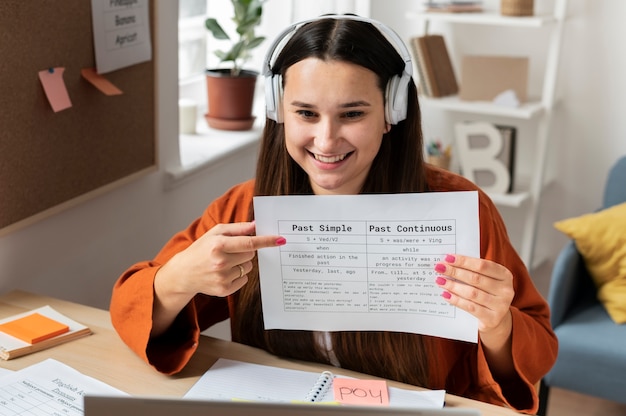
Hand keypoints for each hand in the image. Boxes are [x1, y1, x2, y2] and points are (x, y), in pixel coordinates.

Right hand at [159, 221, 284, 297]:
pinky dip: (238, 275)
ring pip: (248, 267)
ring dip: (242, 263)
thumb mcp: (215, 233)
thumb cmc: (201, 249)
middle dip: (246, 251)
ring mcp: (222, 278)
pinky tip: (224, 272)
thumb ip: (237, 228)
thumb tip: (256, 225)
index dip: (266, 241)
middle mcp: (220, 262)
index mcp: (218, 245)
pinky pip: (244, 279)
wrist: (184, 273)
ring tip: (225, 262)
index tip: (280, 240)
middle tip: (231, 251)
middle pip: (251, 254)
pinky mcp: (224, 290)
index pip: (249, 243)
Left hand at [434, 254, 515, 377]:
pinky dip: (456, 300)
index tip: (447, 257)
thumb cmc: (486, 293)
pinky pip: (470, 307)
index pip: (482, 265)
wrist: (495, 319)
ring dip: (453, 286)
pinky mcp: (492, 319)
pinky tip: (445, 295)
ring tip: (439, 281)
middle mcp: (506, 290)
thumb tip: (448, 262)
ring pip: (472, 293)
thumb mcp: (485, 280)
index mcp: (505, 275)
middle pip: (476, 278)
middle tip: (439, 268)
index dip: (464, 261)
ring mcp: (501, 305)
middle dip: (455, 272)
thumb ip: (472, 271)